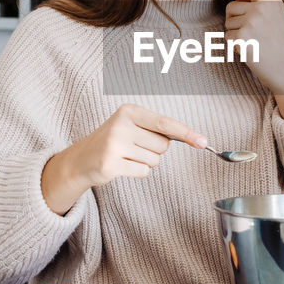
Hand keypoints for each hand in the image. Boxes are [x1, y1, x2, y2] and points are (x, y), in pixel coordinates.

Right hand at [42, 104, 206, 213]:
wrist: (81, 159)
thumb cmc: (114, 141)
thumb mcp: (131, 126)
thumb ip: (156, 129)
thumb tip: (193, 138)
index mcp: (129, 111)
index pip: (164, 123)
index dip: (186, 133)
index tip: (202, 141)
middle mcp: (121, 125)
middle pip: (162, 145)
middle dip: (155, 150)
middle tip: (135, 147)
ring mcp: (114, 145)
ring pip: (154, 160)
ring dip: (145, 162)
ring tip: (126, 156)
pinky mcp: (110, 164)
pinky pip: (143, 172)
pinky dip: (137, 172)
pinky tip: (122, 166)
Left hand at [204, 0, 283, 120]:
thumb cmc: (281, 44)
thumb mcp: (274, 17)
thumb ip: (255, 2)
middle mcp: (262, 6)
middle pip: (231, 6)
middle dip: (238, 20)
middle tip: (257, 34)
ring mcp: (252, 21)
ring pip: (228, 22)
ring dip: (237, 33)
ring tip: (256, 42)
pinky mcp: (243, 37)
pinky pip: (227, 37)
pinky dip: (235, 45)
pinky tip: (251, 50)